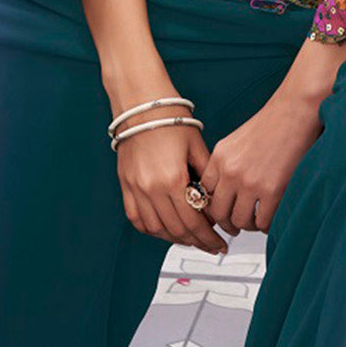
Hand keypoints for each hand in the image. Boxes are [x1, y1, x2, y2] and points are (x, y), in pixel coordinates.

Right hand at [115, 120, 230, 257]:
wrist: (140, 102)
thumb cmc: (170, 116)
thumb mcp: (197, 145)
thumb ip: (207, 176)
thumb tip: (216, 200)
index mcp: (173, 178)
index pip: (194, 221)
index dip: (210, 237)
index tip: (220, 243)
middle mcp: (152, 188)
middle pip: (177, 230)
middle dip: (197, 241)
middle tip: (211, 245)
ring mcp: (135, 188)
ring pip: (156, 229)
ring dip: (175, 238)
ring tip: (190, 238)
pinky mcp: (124, 185)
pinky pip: (136, 218)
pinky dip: (151, 229)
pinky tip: (164, 229)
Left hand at [199, 89, 323, 235]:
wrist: (295, 111)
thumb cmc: (272, 123)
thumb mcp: (236, 141)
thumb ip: (226, 165)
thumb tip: (224, 192)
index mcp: (220, 157)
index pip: (202, 194)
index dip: (211, 208)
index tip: (220, 212)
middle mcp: (231, 170)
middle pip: (218, 213)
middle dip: (227, 223)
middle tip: (235, 226)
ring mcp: (250, 182)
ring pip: (239, 221)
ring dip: (248, 225)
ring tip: (256, 220)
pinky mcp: (272, 190)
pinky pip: (263, 222)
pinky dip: (266, 225)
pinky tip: (270, 217)